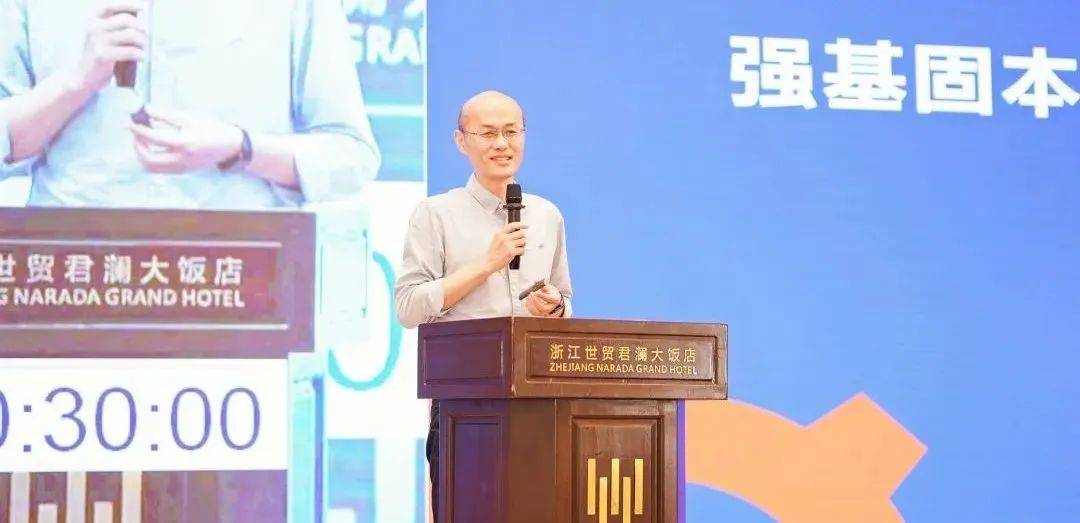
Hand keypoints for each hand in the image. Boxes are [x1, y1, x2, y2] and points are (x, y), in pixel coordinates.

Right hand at [68, 1, 147, 93]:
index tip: (142, 8)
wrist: (83, 77)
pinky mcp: (103, 55)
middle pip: (126, 20)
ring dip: (142, 43)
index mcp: (93, 21)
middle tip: (146, 38)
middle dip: (141, 29)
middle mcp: (94, 27)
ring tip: (143, 49)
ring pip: (131, 35)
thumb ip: (116, 28)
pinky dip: (139, 54)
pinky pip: (130, 51)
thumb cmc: (99, 57)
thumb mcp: (103, 38)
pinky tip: (140, 57)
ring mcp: (97, 41)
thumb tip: (140, 22)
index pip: (110, 7)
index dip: (128, 5)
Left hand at [129, 106, 243, 173]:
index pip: (153, 138)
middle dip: (137, 146)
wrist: (230, 146)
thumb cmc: (212, 128)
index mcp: (183, 142)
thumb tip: (146, 109)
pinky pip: (160, 169)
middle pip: (148, 159)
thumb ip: (165, 116)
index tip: (131, 123)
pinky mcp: (182, 171)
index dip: (139, 130)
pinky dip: (152, 160)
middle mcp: (180, 159)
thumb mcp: (189, 118)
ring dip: (142, 155)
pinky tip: (154, 148)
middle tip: (136, 134)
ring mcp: (181, 168)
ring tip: (143, 141)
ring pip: (151, 168)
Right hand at [484, 222, 527, 272]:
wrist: (488, 262)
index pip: (513, 225)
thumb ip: (505, 235)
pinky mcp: (511, 252)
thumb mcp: (496, 240)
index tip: (526, 226)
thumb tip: (517, 233)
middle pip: (521, 233)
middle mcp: (504, 237)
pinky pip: (522, 249)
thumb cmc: (492, 253)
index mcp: (499, 233)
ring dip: (523, 245)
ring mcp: (508, 244)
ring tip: (519, 248)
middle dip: (523, 237)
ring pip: (523, 241)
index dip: (521, 224)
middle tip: (521, 241)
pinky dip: (522, 252)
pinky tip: (519, 253)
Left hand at [526, 284, 563, 316]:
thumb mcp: (548, 287)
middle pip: (543, 308)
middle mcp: (552, 308)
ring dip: (531, 303)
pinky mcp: (540, 315)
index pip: (549, 299)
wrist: (553, 301)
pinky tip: (528, 300)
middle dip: (535, 301)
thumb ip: (542, 284)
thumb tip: (535, 282)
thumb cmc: (550, 292)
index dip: (541, 296)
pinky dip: (529, 306)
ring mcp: (546, 313)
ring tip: (529, 295)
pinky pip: (533, 312)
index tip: (535, 291)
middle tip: (531, 293)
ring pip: (537, 312)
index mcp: (555, 299)